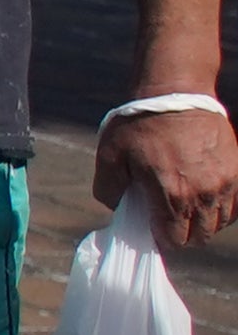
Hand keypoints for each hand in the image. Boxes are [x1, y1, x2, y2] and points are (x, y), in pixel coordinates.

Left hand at [101, 99, 237, 249]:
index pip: (175, 240)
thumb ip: (109, 190)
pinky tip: (205, 200)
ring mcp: (225, 182)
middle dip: (184, 236)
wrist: (175, 93)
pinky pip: (235, 204)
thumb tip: (118, 208)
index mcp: (172, 195)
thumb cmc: (139, 124)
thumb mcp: (110, 157)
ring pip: (220, 221)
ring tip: (186, 211)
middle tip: (169, 225)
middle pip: (201, 235)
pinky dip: (222, 208)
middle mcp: (204, 193)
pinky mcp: (237, 170)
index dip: (162, 241)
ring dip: (204, 223)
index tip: (153, 233)